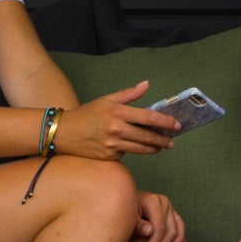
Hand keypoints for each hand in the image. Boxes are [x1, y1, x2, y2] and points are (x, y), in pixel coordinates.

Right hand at [56, 81, 182, 160]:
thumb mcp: (106, 100)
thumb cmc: (86, 115)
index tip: (176, 124)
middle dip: (163, 139)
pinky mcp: (109, 157)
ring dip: (154, 148)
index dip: (165, 122)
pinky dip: (134, 151)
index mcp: (117, 112)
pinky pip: (127, 154)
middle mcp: (116, 129)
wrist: (63, 133)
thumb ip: (128, 94)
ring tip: (162, 147)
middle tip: (172, 141)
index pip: (148, 117)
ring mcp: (112, 145)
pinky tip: (136, 147)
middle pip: (148, 136)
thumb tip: (146, 84)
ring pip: (141, 149)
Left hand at [125, 190, 185, 241]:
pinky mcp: (171, 212)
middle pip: (168, 229)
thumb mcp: (128, 218)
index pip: (159, 227)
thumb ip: (138, 225)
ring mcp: (169, 206)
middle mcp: (164, 202)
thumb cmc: (124, 212)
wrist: (122, 204)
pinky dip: (179, 237)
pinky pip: (180, 226)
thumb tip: (150, 231)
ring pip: (174, 230)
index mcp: (153, 201)